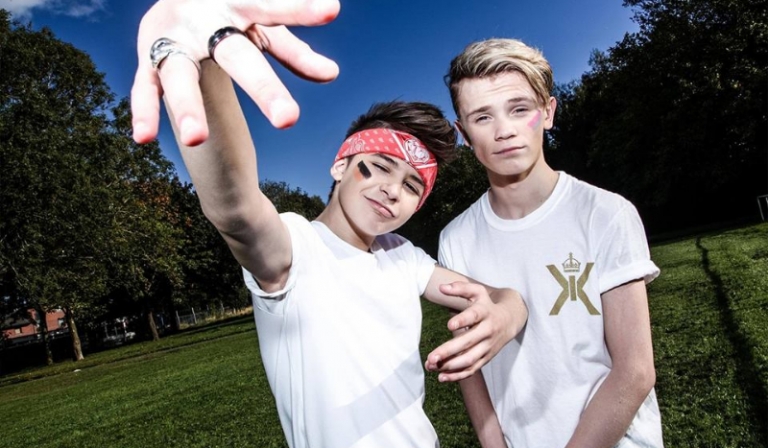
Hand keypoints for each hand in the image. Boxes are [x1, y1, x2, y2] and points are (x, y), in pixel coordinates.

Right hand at [131, 0, 339, 145]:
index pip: (272, 8)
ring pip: (180, 74)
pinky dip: (144, 110)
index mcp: (238, 3)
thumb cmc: (231, 12)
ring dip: (187, 106)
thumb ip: (294, 52)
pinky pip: (146, 87)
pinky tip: (143, 137)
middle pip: (234, 55)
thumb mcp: (263, 28)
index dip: (300, 9)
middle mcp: (203, 20)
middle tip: (288, 119)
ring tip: (196, 139)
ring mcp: (174, 40)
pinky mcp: (150, 59)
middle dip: (260, 87)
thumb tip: (331, 74)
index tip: (331, 9)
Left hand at [425, 282, 523, 381]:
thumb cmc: (487, 304)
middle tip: (431, 357)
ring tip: (431, 366)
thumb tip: (442, 288)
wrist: (510, 320)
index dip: (463, 320)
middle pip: (468, 342)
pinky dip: (458, 375)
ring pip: (469, 359)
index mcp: (485, 312)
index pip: (474, 316)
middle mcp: (487, 331)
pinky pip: (472, 369)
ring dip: (450, 366)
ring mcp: (487, 346)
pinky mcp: (486, 358)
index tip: (449, 325)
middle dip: (449, 351)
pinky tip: (441, 377)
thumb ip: (460, 288)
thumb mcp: (477, 292)